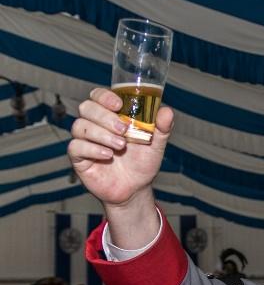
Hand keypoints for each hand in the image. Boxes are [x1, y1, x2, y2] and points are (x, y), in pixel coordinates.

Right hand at [67, 88, 171, 244]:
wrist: (136, 188)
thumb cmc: (142, 162)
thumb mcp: (155, 144)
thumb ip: (161, 128)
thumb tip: (167, 111)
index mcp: (110, 115)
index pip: (98, 96)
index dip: (105, 96)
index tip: (118, 104)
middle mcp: (94, 124)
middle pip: (87, 108)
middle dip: (105, 117)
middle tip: (124, 130)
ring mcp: (84, 140)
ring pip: (80, 126)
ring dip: (101, 134)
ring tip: (121, 146)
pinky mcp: (78, 157)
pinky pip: (76, 147)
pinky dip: (92, 149)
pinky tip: (108, 155)